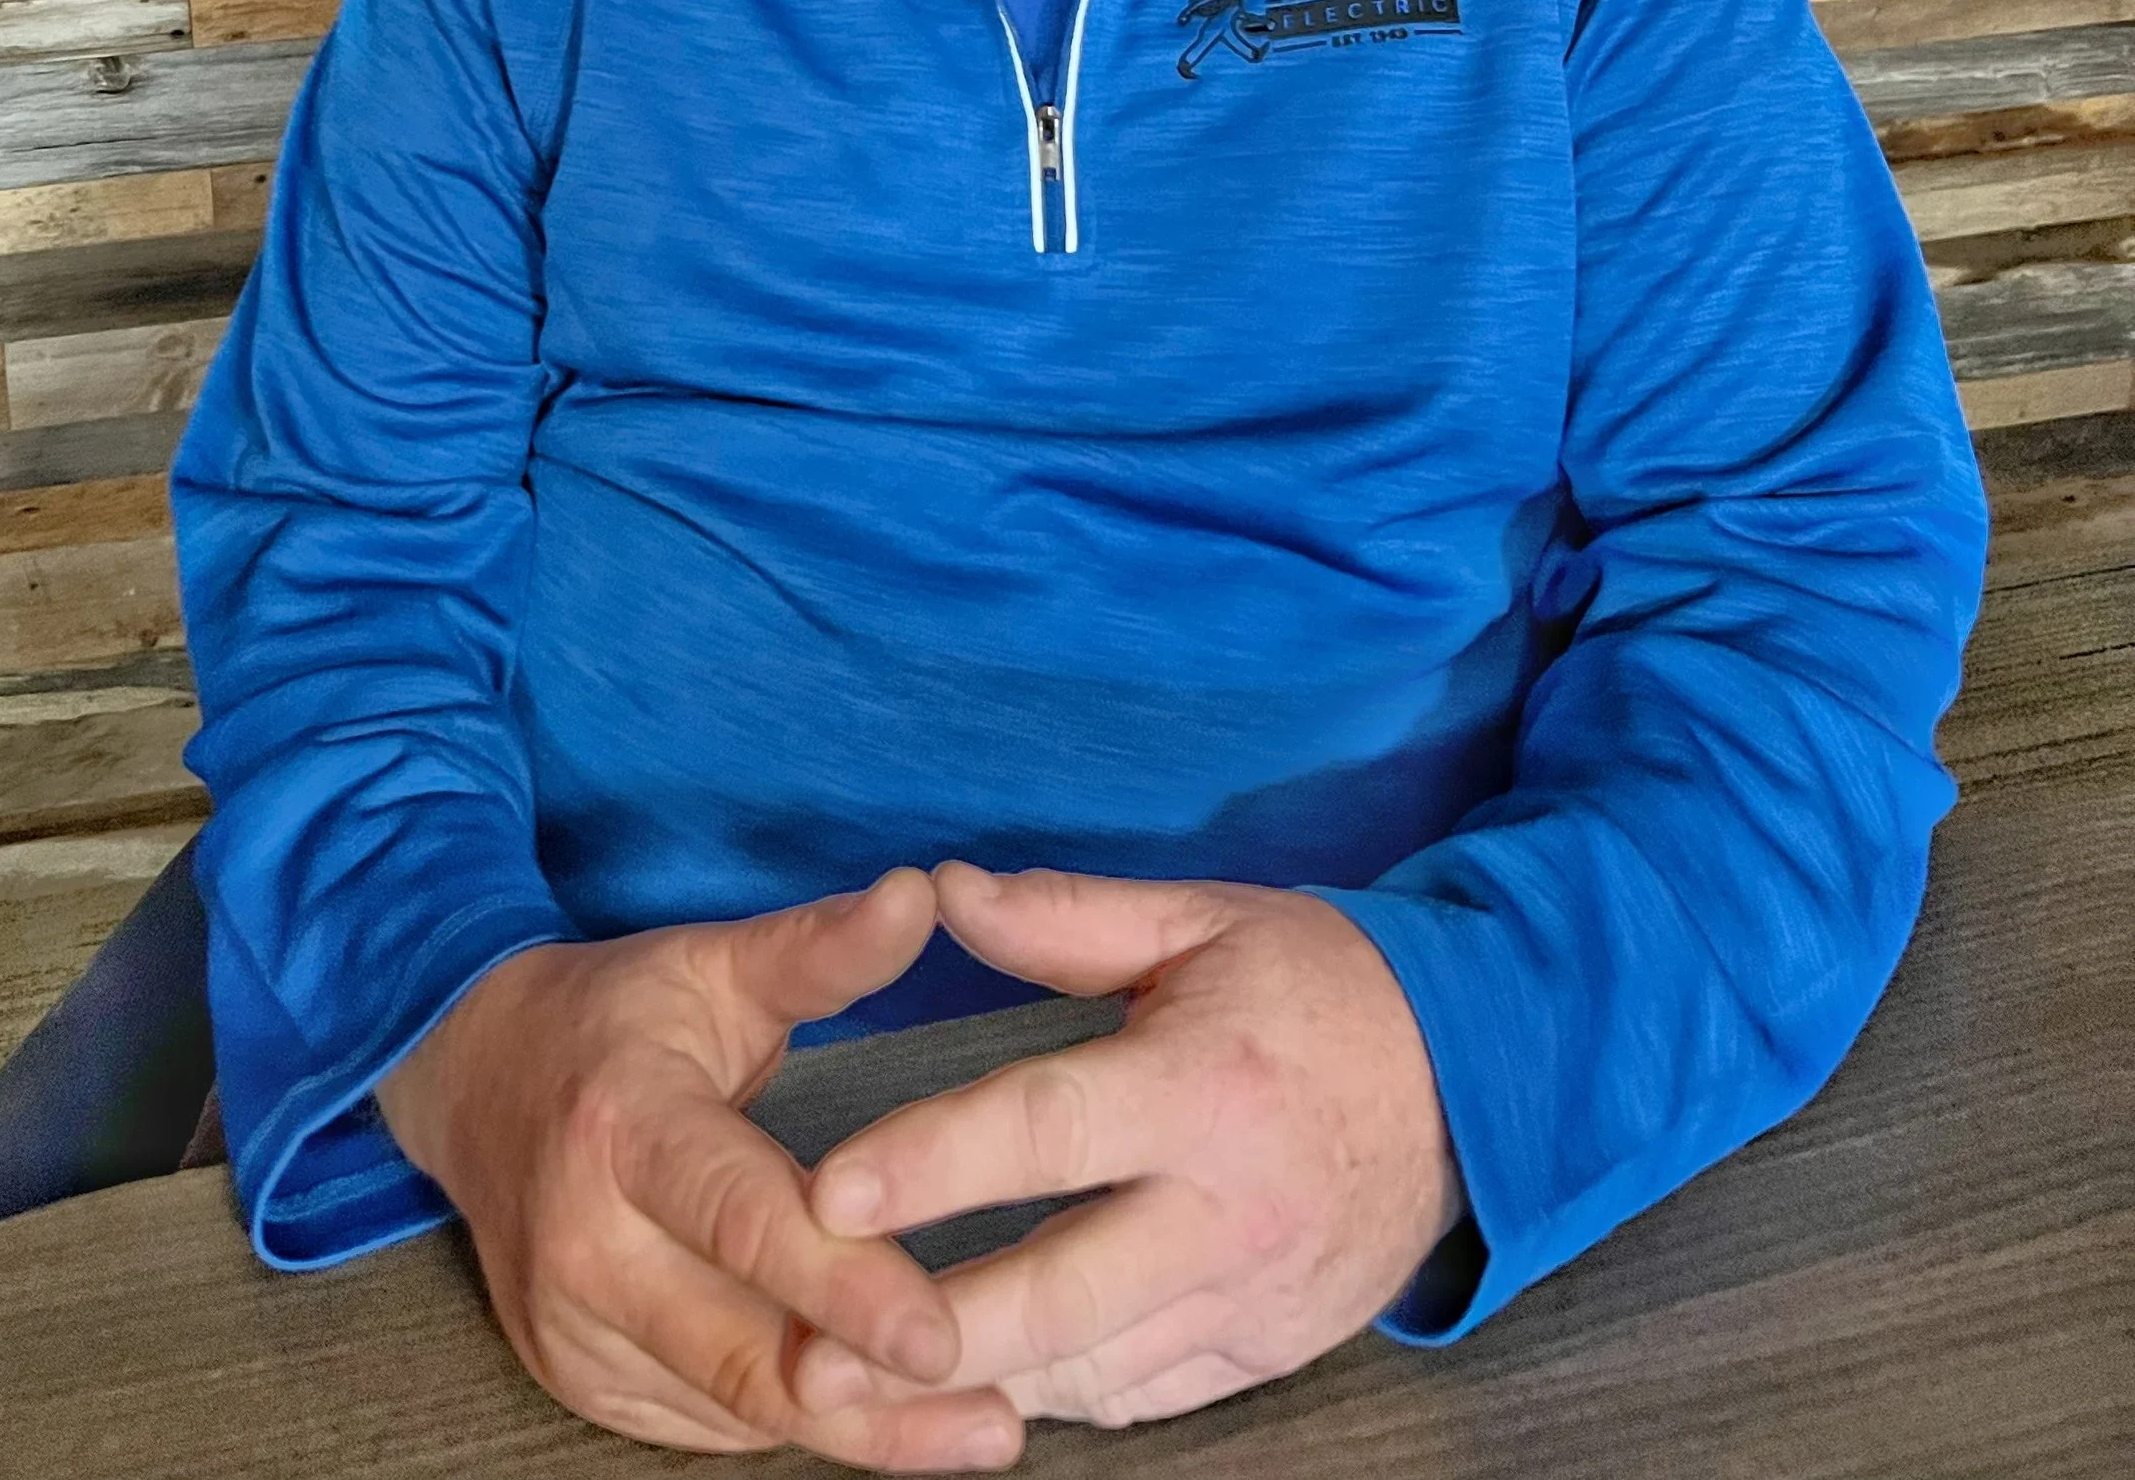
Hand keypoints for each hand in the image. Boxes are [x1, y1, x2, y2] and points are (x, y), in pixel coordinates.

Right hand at [375, 868, 1023, 1468]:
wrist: (475, 1077)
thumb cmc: (617, 1017)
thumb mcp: (715, 963)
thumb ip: (823, 947)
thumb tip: (921, 892)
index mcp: (625, 1126)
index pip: (741, 1218)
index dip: (844, 1284)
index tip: (942, 1335)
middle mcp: (584, 1243)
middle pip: (741, 1351)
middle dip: (872, 1400)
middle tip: (996, 1419)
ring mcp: (572, 1329)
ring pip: (732, 1409)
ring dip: (854, 1429)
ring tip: (973, 1428)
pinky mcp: (577, 1381)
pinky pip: (705, 1425)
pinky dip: (795, 1427)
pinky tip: (886, 1422)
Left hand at [790, 862, 1463, 1430]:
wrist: (1472, 1083)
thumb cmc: (1318, 986)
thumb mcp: (1201, 920)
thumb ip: (1064, 917)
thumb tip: (942, 890)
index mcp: (1204, 1087)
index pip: (1046, 1133)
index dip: (932, 1164)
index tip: (829, 1192)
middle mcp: (1228, 1209)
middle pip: (1062, 1295)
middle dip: (932, 1329)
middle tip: (812, 1344)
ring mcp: (1252, 1298)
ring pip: (1093, 1370)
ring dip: (974, 1382)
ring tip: (852, 1382)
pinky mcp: (1265, 1352)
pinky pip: (1140, 1395)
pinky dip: (1054, 1392)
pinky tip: (974, 1380)